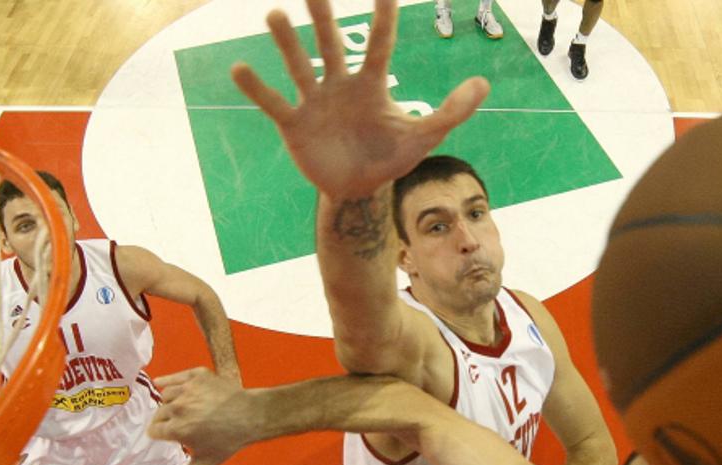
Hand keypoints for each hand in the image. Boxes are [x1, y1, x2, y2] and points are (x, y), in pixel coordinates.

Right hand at [149, 368, 258, 464]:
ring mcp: (188, 389)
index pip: (154, 431)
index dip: (163, 435)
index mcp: (178, 429)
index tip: (173, 437)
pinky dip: (172, 381)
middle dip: (166, 420)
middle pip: (158, 413)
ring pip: (166, 395)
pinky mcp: (196, 374)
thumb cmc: (228, 443)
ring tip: (186, 410)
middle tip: (181, 425)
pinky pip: (174, 377)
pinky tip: (172, 387)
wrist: (252, 416)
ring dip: (171, 402)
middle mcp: (179, 407)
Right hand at [231, 0, 489, 198]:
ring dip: (287, 42)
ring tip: (275, 15)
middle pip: (331, 44)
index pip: (379, 43)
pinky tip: (238, 68)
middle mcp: (340, 84)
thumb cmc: (390, 157)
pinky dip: (256, 88)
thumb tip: (483, 84)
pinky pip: (274, 103)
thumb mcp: (424, 136)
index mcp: (371, 83)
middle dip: (323, 16)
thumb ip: (451, 111)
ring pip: (300, 65)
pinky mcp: (295, 125)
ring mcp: (315, 102)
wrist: (358, 190)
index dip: (383, 15)